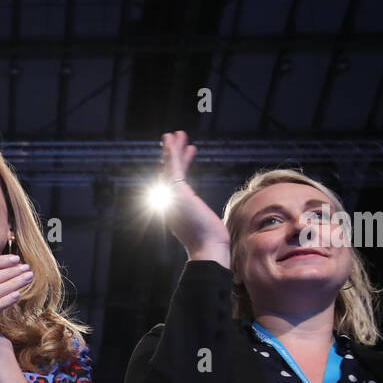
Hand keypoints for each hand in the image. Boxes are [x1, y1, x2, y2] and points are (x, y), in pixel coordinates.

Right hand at [160, 131, 230, 265]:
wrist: (208, 248)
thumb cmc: (211, 242)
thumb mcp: (206, 226)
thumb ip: (205, 220)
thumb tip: (214, 227)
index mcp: (175, 210)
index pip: (176, 183)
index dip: (181, 166)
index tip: (189, 153)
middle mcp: (169, 203)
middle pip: (168, 174)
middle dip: (172, 155)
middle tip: (175, 138)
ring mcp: (171, 197)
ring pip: (169, 169)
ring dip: (171, 150)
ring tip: (175, 134)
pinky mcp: (176, 192)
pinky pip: (172, 168)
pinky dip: (172, 153)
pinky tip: (175, 141)